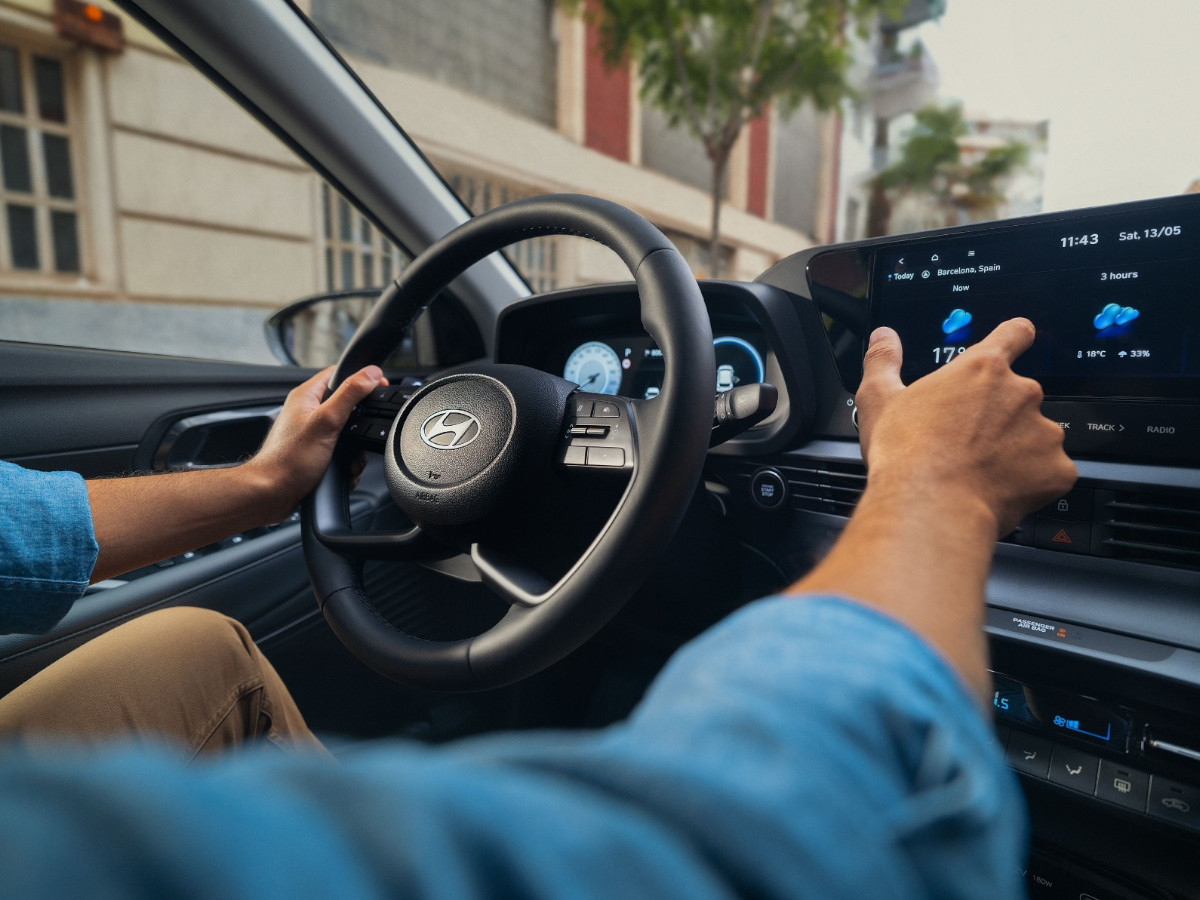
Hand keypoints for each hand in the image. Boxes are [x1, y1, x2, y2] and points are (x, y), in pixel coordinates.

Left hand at [246, 365, 385, 516]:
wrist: (272, 493)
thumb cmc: (288, 459)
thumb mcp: (326, 421)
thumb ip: (350, 394)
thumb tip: (371, 373)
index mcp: (306, 396)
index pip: (339, 373)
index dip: (362, 378)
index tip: (379, 386)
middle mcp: (308, 412)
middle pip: (347, 406)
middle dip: (361, 425)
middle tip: (360, 436)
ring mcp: (311, 433)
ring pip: (347, 433)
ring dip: (355, 450)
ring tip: (350, 460)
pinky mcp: (315, 453)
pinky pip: (341, 451)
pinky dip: (347, 462)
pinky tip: (344, 471)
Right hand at [855, 319, 1075, 536]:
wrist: (930, 507)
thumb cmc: (906, 454)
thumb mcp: (879, 399)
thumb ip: (884, 360)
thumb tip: (883, 337)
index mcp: (982, 369)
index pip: (1016, 334)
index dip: (1016, 338)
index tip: (1015, 345)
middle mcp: (1021, 393)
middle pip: (1021, 395)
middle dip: (1001, 416)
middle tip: (970, 441)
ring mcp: (1045, 432)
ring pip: (1037, 436)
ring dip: (1018, 449)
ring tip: (982, 471)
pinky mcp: (1057, 470)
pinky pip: (1050, 472)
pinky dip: (1032, 481)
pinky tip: (1000, 489)